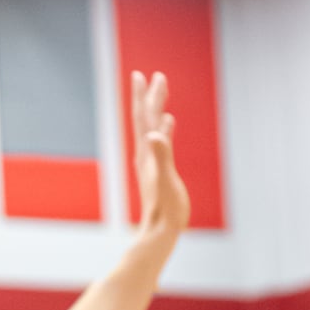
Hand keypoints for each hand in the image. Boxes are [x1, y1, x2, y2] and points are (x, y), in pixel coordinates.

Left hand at [130, 70, 189, 247]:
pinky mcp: (158, 171)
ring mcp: (152, 162)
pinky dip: (164, 129)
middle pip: (145, 119)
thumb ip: (161, 156)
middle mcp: (146, 155)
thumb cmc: (166, 210)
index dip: (144, 97)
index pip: (143, 118)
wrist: (159, 233)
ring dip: (156, 109)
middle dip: (149, 96)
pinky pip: (160, 142)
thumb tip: (154, 134)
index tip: (142, 75)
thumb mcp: (166, 180)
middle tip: (153, 76)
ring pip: (152, 129)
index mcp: (148, 153)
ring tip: (160, 92)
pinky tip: (168, 123)